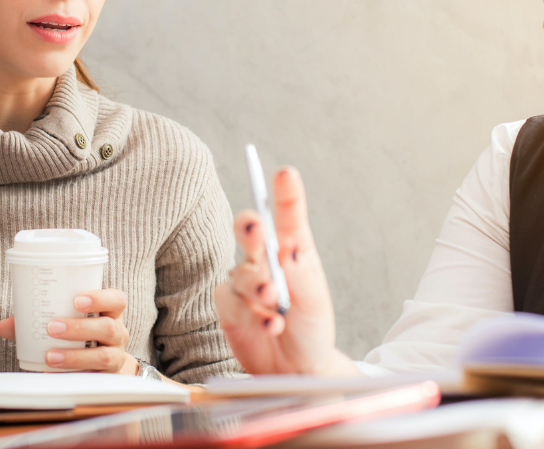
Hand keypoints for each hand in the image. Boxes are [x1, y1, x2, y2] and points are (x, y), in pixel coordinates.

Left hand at [0, 289, 136, 374]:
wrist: (102, 366)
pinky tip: (53, 373)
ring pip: (104, 356)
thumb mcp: (66, 321)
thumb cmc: (81, 336)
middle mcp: (118, 333)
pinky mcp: (107, 378)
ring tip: (50, 355)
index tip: (77, 300)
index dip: (101, 298)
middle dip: (80, 328)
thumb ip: (36, 321)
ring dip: (75, 356)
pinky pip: (94, 378)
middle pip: (108, 328)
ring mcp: (116, 357)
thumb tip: (3, 326)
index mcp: (110, 313)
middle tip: (52, 327)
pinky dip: (72, 375)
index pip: (116, 300)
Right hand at [215, 167, 358, 375]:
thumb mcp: (315, 301)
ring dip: (257, 287)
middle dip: (250, 228)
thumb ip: (300, 274)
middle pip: (249, 231)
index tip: (285, 174)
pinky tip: (270, 325)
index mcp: (292, 250)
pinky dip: (253, 315)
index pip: (288, 218)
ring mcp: (244, 283)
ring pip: (240, 273)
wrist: (297, 369)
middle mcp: (264, 260)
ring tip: (274, 302)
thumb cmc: (310, 328)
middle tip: (258, 231)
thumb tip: (288, 247)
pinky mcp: (228, 307)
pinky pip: (232, 303)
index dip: (285, 195)